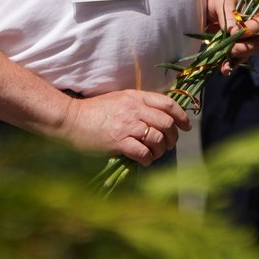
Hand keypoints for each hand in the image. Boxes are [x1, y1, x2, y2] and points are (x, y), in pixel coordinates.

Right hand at [58, 89, 190, 165]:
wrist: (71, 119)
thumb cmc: (95, 111)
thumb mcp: (120, 99)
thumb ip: (139, 105)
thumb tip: (159, 118)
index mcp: (136, 97)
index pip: (168, 104)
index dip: (181, 116)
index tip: (186, 126)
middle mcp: (134, 109)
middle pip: (167, 123)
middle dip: (172, 137)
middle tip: (168, 145)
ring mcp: (127, 125)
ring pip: (157, 139)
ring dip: (160, 150)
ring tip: (154, 154)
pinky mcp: (119, 141)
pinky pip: (143, 152)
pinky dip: (148, 159)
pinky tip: (144, 160)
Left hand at [203, 0, 258, 68]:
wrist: (205, 5)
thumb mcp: (222, 2)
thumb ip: (229, 15)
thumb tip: (233, 31)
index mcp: (256, 15)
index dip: (250, 31)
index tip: (235, 32)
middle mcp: (253, 31)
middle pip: (255, 44)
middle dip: (243, 49)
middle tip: (230, 50)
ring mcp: (243, 41)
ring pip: (245, 55)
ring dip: (236, 61)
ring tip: (225, 67)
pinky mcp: (232, 49)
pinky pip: (234, 59)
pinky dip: (228, 65)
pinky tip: (223, 69)